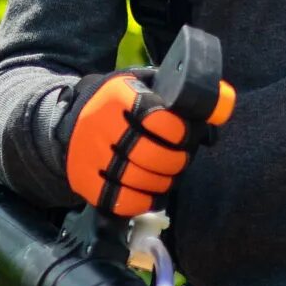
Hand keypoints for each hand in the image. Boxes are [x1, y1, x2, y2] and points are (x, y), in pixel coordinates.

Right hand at [63, 68, 236, 217]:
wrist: (65, 121)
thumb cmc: (116, 105)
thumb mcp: (141, 86)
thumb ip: (176, 95)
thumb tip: (220, 107)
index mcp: (118, 97)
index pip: (159, 120)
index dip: (180, 133)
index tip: (185, 136)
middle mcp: (100, 125)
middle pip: (152, 155)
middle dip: (175, 161)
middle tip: (180, 159)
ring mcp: (90, 156)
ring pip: (140, 179)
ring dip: (162, 181)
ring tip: (165, 174)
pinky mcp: (85, 181)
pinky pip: (123, 200)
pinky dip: (143, 200)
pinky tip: (149, 192)